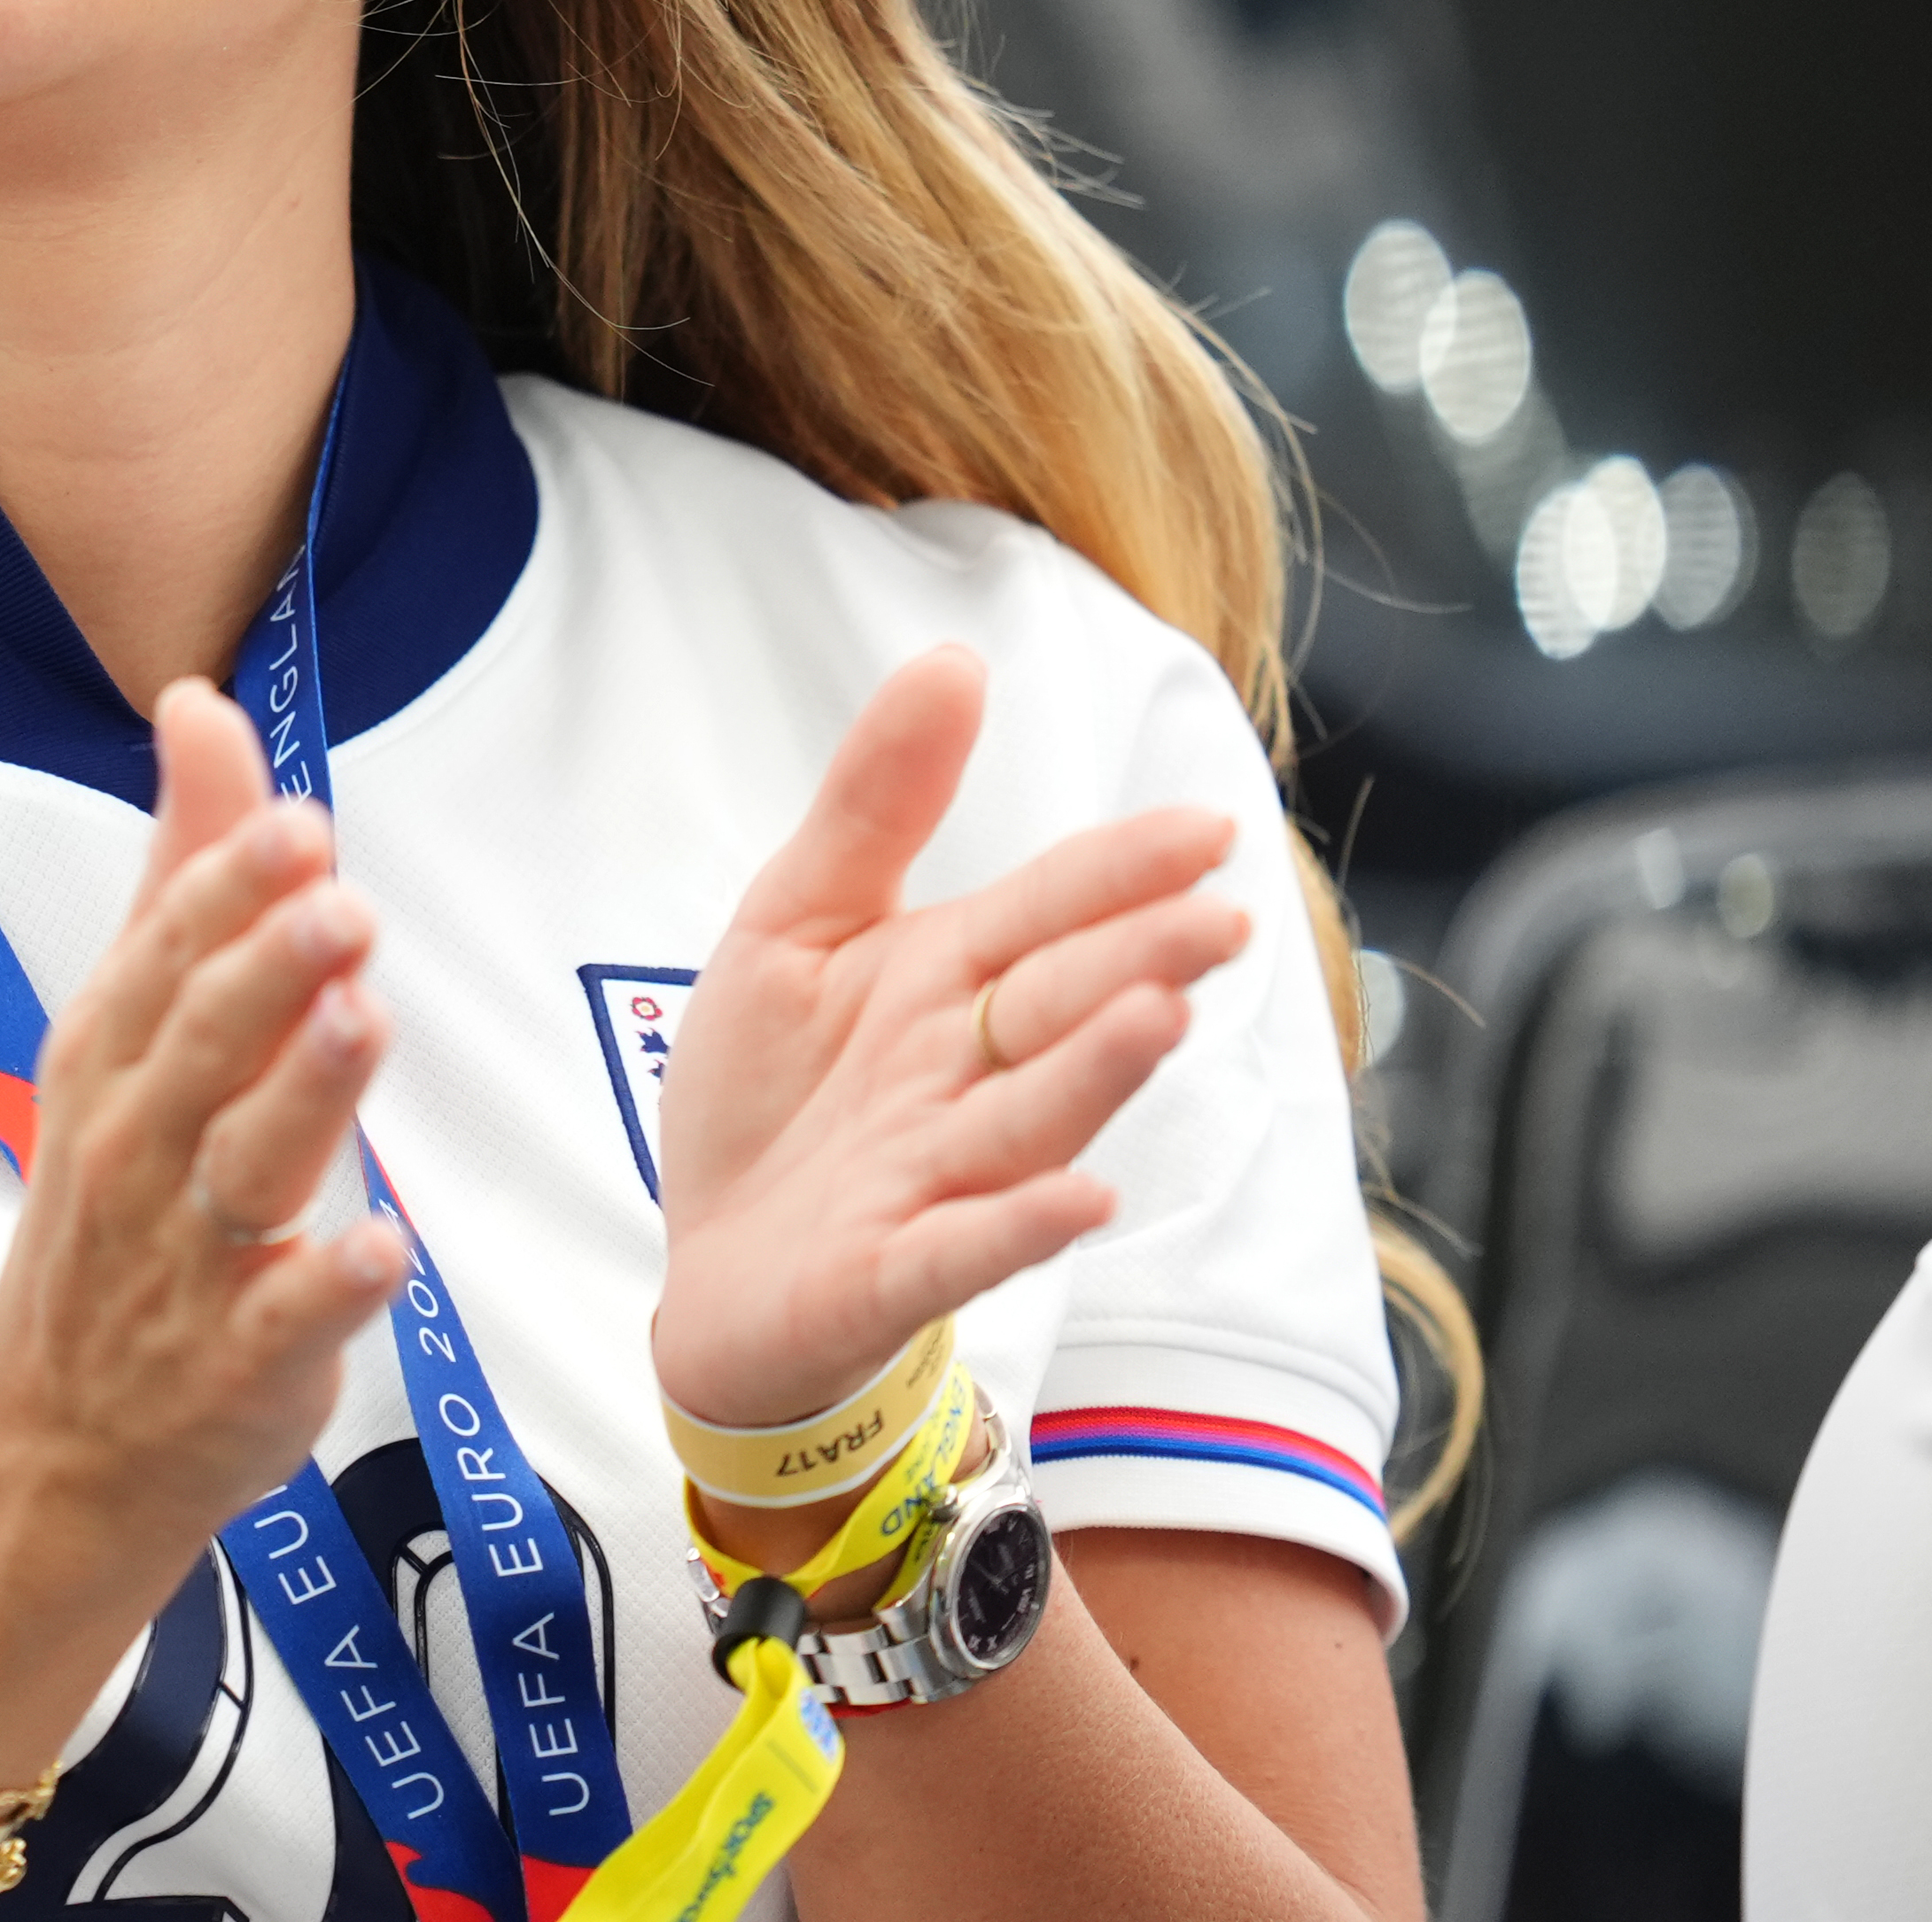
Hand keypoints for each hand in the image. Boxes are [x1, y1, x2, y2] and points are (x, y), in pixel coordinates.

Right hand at [0, 677, 412, 1566]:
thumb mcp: (127, 1029)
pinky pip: (283, 1321)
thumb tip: (201, 708)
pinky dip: (329, 1287)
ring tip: (360, 1020)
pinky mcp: (239, 1364)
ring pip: (242, 1166)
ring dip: (300, 1095)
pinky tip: (381, 1247)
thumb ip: (182, 870)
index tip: (296, 822)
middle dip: (266, 971)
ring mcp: (184, 1259)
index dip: (230, 889)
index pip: (169, 955)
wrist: (53, 1435)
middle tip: (339, 901)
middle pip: (202, 1046)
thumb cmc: (114, 1201)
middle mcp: (142, 1146)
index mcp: (117, 1058)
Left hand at [646, 648, 1251, 1436]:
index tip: (1208, 829)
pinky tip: (1081, 1199)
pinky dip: (1017, 1226)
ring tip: (1160, 1019)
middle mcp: (963, 1078)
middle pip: (1059, 1013)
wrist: (711, 1260)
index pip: (1049, 915)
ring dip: (1094, 1075)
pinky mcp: (887, 1270)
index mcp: (948, 985)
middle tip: (1220, 920)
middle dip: (1135, 966)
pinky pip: (962, 1248)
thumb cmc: (774, 1090)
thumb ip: (874, 804)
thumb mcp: (798, 921)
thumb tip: (954, 660)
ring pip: (1030, 1122)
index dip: (1120, 875)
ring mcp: (935, 1179)